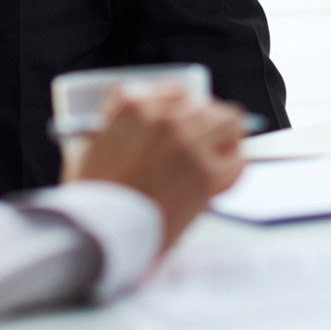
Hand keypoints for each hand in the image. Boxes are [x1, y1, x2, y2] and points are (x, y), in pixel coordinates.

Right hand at [66, 90, 245, 253]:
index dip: (185, 111)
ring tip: (216, 159)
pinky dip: (232, 171)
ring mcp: (188, 142)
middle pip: (207, 105)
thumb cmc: (93, 198)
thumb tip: (153, 117)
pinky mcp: (205, 173)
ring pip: (229, 122)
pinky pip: (237, 160)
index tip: (187, 124)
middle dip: (207, 124)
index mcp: (135, 105)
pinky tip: (218, 184)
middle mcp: (166, 117)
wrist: (95, 237)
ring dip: (225, 140)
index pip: (176, 92)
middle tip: (205, 144)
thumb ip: (122, 122)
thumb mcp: (95, 145)